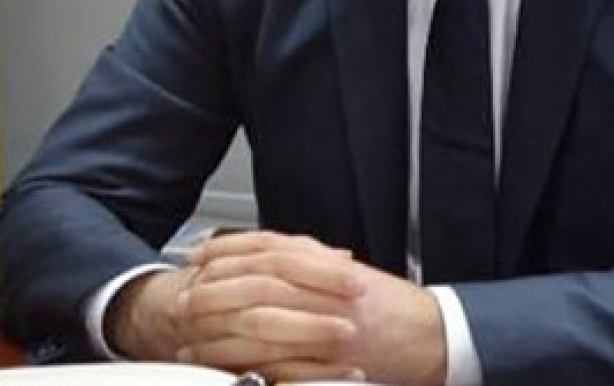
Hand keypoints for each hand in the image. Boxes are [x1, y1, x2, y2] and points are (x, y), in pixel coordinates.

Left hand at [180, 231, 446, 385]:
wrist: (431, 337)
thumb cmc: (391, 309)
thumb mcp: (348, 273)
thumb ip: (309, 260)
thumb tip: (262, 254)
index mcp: (328, 264)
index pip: (268, 247)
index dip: (227, 248)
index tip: (198, 253)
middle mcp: (325, 291)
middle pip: (255, 282)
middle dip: (213, 289)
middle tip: (182, 297)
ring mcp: (325, 327)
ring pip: (257, 322)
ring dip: (216, 330)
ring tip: (188, 335)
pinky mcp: (324, 364)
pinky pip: (272, 363)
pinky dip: (239, 364)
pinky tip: (216, 365)